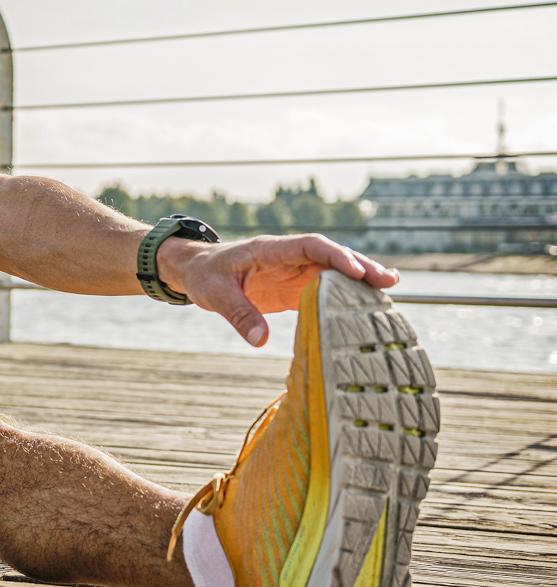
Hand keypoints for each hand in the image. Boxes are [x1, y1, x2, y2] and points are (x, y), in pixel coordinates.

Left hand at [157, 233, 398, 347]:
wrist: (196, 271)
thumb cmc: (205, 276)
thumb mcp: (215, 294)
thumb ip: (238, 314)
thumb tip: (260, 341)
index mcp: (270, 250)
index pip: (310, 245)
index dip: (335, 255)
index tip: (357, 270)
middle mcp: (287, 257)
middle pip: (330, 256)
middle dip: (359, 265)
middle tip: (388, 281)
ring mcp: (293, 272)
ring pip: (333, 271)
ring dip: (359, 279)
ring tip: (390, 289)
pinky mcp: (293, 288)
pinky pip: (324, 289)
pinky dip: (346, 295)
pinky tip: (368, 305)